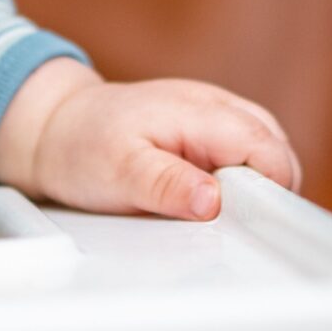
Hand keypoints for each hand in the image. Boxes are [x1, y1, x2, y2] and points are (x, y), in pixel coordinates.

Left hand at [0, 57, 301, 220]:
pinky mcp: (209, 127)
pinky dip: (242, 176)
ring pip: (265, 147)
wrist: (56, 125)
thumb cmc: (82, 145)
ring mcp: (214, 112)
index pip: (265, 148)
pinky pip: (245, 150)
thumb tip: (213, 203)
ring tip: (225, 213)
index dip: (269, 189)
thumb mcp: (119, 172)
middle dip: (268, 188)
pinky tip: (217, 197)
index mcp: (199, 111)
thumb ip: (168, 185)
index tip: (249, 224)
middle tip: (236, 226)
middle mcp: (214, 105)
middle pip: (275, 146)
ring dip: (256, 182)